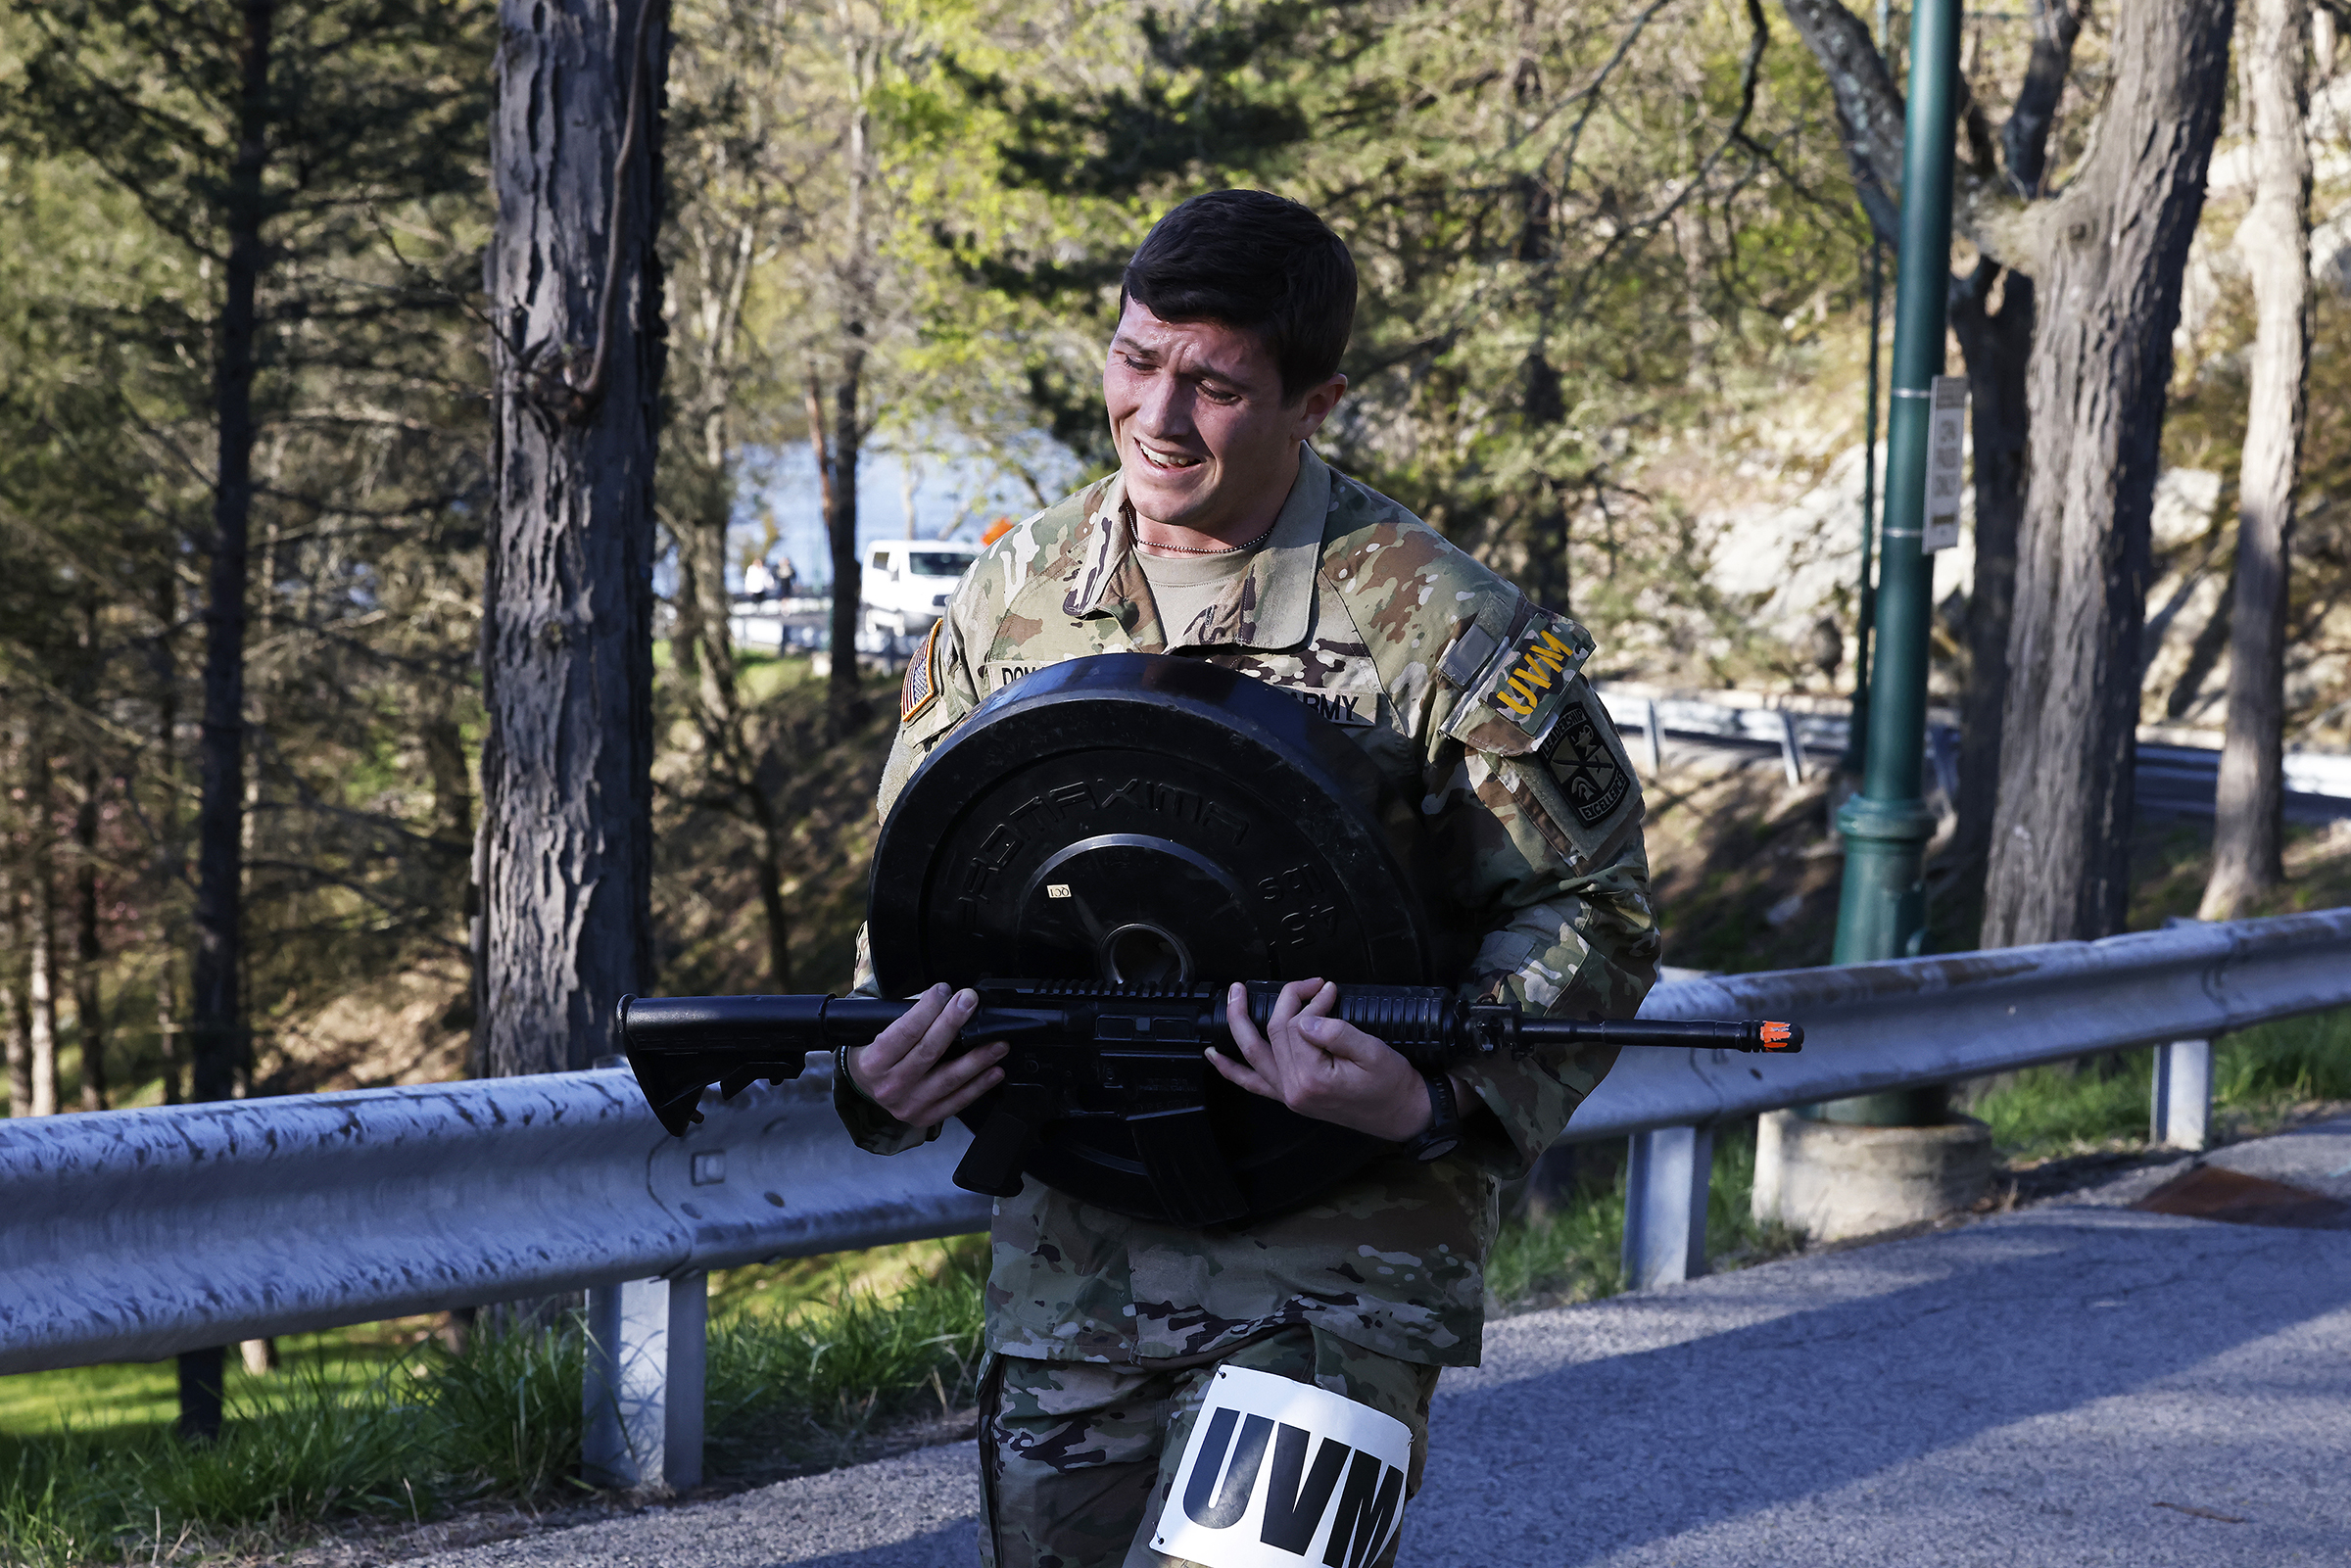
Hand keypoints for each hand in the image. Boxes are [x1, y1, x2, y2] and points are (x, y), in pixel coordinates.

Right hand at [845, 984, 1007, 1127]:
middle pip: (929, 1052)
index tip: (944, 990)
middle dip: (952, 1023)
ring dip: (977, 1059)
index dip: (927, 1009)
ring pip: (948, 1079)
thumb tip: (944, 1000)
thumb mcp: (877, 1033)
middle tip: (971, 1002)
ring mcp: (908, 1105)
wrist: (865, 1088)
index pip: (904, 1032)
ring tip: (997, 1043)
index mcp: (873, 1062)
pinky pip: (957, 1101)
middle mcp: (890, 1086)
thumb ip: (907, 1018)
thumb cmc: (875, 1055)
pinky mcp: (925, 1117)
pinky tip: (994, 1071)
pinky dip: (979, 1086)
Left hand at [1210, 978, 1441, 1142]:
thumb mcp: (1374, 1053)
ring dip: (1239, 1023)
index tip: (1330, 990)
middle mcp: (1293, 1090)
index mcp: (1312, 1078)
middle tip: (1306, 984)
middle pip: (1275, 1033)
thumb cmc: (1394, 1086)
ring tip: (1234, 995)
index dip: (1313, 1002)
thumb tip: (1307, 1016)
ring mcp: (1289, 1095)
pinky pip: (1253, 1084)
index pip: (1298, 1025)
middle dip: (1288, 1001)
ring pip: (1254, 1053)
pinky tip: (1214, 1056)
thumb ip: (1337, 1033)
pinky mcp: (1292, 1097)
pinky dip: (1231, 1070)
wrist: (1405, 1114)